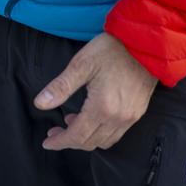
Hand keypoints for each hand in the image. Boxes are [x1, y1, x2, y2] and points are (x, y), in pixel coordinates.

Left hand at [34, 33, 157, 150]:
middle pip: (90, 142)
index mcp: (102, 107)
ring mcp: (130, 117)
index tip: (47, 142)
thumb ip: (60, 87)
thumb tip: (40, 104)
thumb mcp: (81, 65)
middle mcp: (118, 117)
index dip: (60, 141)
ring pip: (104, 141)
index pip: (77, 135)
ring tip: (70, 123)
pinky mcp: (138, 112)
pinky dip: (101, 133)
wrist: (145, 42)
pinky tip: (91, 118)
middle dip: (69, 141)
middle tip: (54, 131)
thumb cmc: (111, 50)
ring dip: (86, 138)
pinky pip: (117, 133)